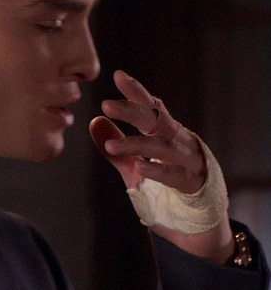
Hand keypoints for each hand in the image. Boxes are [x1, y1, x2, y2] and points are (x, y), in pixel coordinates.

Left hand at [90, 69, 233, 262]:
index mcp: (165, 131)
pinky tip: (139, 168)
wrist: (195, 215)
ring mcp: (188, 160)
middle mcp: (178, 140)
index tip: (118, 76)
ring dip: (136, 145)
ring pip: (162, 147)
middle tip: (106, 105)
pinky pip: (174, 175)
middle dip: (132, 110)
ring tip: (112, 146)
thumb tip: (94, 122)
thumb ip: (116, 145)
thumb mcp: (135, 162)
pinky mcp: (193, 183)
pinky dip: (157, 170)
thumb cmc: (163, 181)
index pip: (150, 106)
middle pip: (156, 120)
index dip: (136, 91)